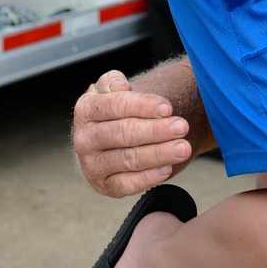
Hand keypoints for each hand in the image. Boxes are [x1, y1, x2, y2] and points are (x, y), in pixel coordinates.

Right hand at [71, 68, 194, 196]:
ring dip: (158, 154)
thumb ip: (113, 81)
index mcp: (85, 110)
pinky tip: (167, 169)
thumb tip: (121, 88)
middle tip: (182, 127)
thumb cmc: (118, 110)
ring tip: (182, 148)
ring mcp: (92, 165)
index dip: (143, 106)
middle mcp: (84, 139)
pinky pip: (126, 185)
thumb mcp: (111, 89)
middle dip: (156, 130)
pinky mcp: (104, 185)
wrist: (113, 136)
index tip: (168, 108)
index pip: (116, 105)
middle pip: (123, 133)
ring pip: (127, 159)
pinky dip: (147, 178)